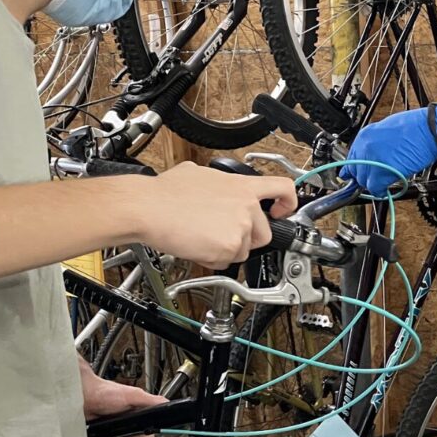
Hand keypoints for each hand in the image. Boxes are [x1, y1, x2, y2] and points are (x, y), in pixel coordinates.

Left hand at [80, 358, 166, 436]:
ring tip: (109, 435)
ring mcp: (116, 435)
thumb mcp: (132, 395)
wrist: (83, 397)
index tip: (132, 432)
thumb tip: (167, 405)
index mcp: (139, 419)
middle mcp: (129, 428)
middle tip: (118, 433)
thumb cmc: (105, 393)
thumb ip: (151, 401)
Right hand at [143, 162, 296, 268]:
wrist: (148, 207)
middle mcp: (247, 206)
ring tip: (202, 237)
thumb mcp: (199, 174)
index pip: (283, 189)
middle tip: (220, 233)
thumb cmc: (166, 193)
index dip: (288, 204)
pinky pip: (227, 262)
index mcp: (242, 185)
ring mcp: (240, 228)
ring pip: (243, 250)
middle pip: (263, 233)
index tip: (282, 212)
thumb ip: (220, 184)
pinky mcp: (229, 247)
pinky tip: (197, 246)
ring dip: (226, 249)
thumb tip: (217, 186)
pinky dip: (213, 259)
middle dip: (245, 238)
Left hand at [340, 105, 436, 196]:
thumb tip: (370, 156)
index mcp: (364, 135)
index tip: (356, 174)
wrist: (429, 130)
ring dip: (372, 184)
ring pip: (364, 181)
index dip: (355, 169)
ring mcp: (372, 160)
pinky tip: (384, 189)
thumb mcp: (386, 129)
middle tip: (374, 179)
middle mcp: (364, 147)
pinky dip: (379, 191)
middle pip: (356, 171)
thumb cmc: (415, 127)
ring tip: (382, 183)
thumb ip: (374, 144)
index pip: (351, 158)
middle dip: (364, 177)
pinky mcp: (382, 173)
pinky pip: (374, 188)